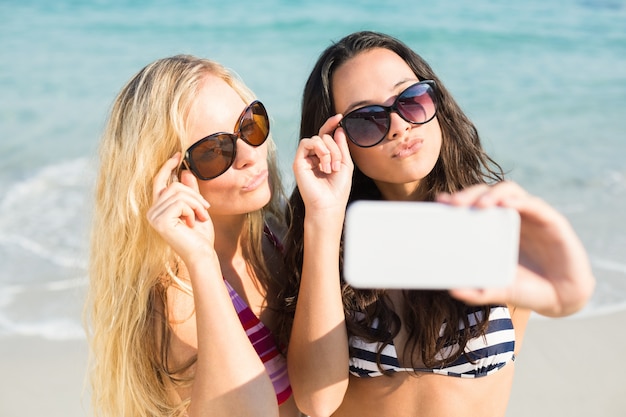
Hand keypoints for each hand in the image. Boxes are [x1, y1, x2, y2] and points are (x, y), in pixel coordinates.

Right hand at [147, 153, 214, 263]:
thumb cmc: (200, 235)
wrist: (202, 254)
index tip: (178, 154)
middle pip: (174, 185)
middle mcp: (152, 211)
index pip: (160, 182)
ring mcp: (154, 216)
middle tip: (206, 208)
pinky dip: (192, 210)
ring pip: (179, 193)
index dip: (167, 166)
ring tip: (201, 217)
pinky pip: (180, 202)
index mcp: (159, 208)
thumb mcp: (197, 208)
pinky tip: (193, 223)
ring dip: (196, 203)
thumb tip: (184, 172)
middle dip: (194, 194)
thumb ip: (189, 192)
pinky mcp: (160, 221)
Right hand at [293, 114, 353, 214]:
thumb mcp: (345, 164)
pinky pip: (306, 143)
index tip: (340, 117)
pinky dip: (318, 150)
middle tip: (337, 166)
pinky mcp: (298, 162)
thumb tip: (338, 129)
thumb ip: (342, 146)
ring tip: (330, 168)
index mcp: (325, 156)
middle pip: (324, 136)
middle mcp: (314, 156)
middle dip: (335, 148)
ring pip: (316, 138)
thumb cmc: (338, 189)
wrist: (328, 205)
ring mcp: (305, 158)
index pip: (326, 135)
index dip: (331, 124)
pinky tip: (323, 164)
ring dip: (328, 151)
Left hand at [438, 181, 594, 316]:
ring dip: (492, 193)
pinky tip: (507, 205)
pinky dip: (520, 201)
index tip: (440, 202)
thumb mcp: (498, 290)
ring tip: (480, 205)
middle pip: (486, 193)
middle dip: (469, 194)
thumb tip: (452, 290)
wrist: (562, 298)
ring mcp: (531, 216)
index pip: (473, 204)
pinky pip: (534, 205)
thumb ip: (477, 291)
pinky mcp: (552, 220)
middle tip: (455, 204)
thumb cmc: (527, 289)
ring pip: (509, 191)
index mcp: (494, 227)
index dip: (458, 199)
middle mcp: (510, 216)